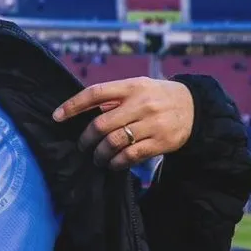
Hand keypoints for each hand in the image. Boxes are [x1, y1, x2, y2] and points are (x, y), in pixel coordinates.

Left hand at [53, 78, 194, 169]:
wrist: (194, 106)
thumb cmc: (156, 96)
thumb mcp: (138, 87)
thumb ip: (114, 97)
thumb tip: (84, 112)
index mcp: (131, 86)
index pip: (95, 93)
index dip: (72, 105)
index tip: (56, 116)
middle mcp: (141, 103)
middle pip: (101, 124)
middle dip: (86, 138)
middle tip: (83, 145)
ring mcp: (152, 123)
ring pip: (114, 143)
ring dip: (100, 154)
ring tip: (97, 157)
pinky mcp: (162, 141)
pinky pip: (131, 156)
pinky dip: (117, 163)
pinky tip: (113, 164)